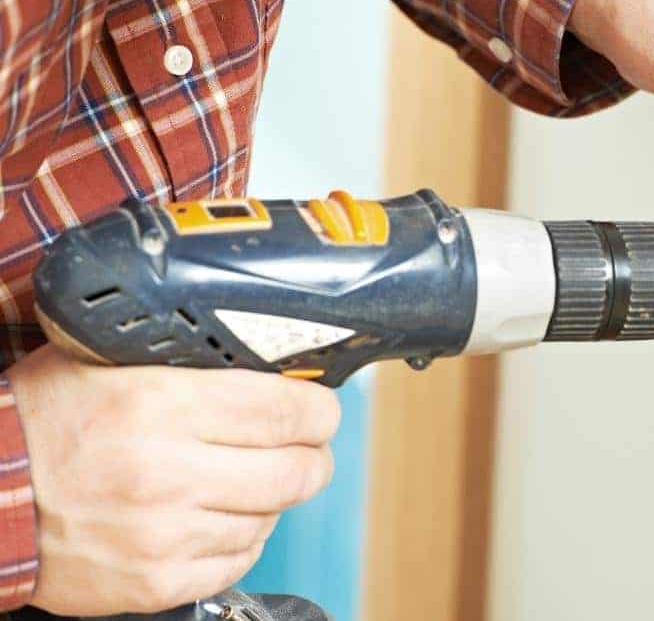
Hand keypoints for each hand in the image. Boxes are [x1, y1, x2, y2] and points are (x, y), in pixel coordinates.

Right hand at [6, 346, 340, 614]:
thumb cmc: (42, 420)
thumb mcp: (109, 361)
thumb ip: (188, 360)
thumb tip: (271, 366)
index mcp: (160, 405)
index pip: (287, 411)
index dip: (320, 411)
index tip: (321, 410)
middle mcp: (166, 472)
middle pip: (297, 471)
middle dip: (314, 456)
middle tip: (306, 447)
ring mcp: (163, 534)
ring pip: (271, 517)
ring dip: (272, 497)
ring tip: (246, 479)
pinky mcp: (154, 582)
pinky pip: (238, 562)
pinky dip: (242, 538)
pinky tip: (221, 518)